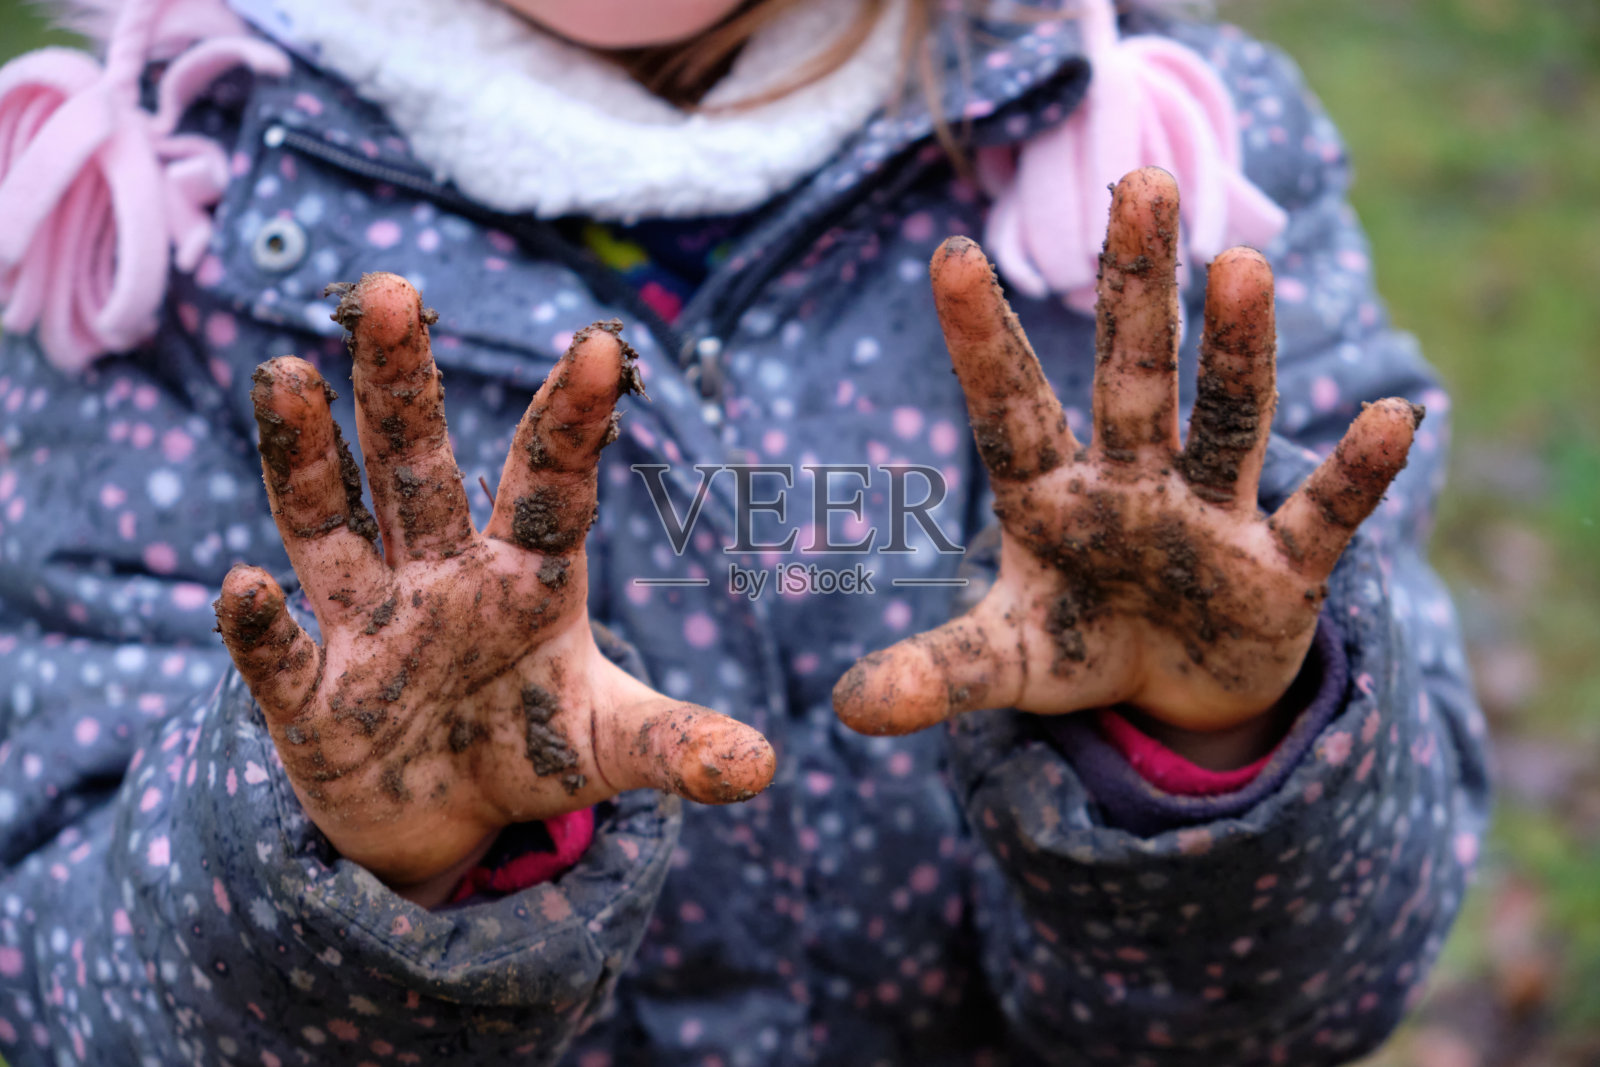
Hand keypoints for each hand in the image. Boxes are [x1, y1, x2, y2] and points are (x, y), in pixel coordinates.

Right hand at [215, 274, 773, 904]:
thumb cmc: (531, 750)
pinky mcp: (310, 695)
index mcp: (525, 575)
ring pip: (329, 524)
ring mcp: (367, 624)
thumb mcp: (608, 747)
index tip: (602, 345)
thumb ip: (676, 744)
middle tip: (388, 293)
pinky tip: (244, 586)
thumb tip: (765, 768)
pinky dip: (259, 629)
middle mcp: (439, 575)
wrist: (442, 820)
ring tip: (284, 376)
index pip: (550, 480)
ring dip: (305, 457)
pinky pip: (278, 656)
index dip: (573, 418)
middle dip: (401, 385)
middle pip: (417, 468)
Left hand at [834, 168, 1418, 738]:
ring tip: (1243, 265)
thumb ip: (937, 672)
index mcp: (1054, 496)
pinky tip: (1395, 416)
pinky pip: (1325, 516)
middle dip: (1135, 288)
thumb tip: (846, 711)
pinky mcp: (1281, 571)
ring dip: (1237, 351)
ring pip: (1228, 421)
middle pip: (1133, 377)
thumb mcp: (1005, 664)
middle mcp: (1134, 484)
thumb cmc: (1081, 645)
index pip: (1010, 410)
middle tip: (1140, 183)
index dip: (983, 342)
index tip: (948, 256)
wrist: (1174, 690)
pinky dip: (1358, 475)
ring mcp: (1212, 518)